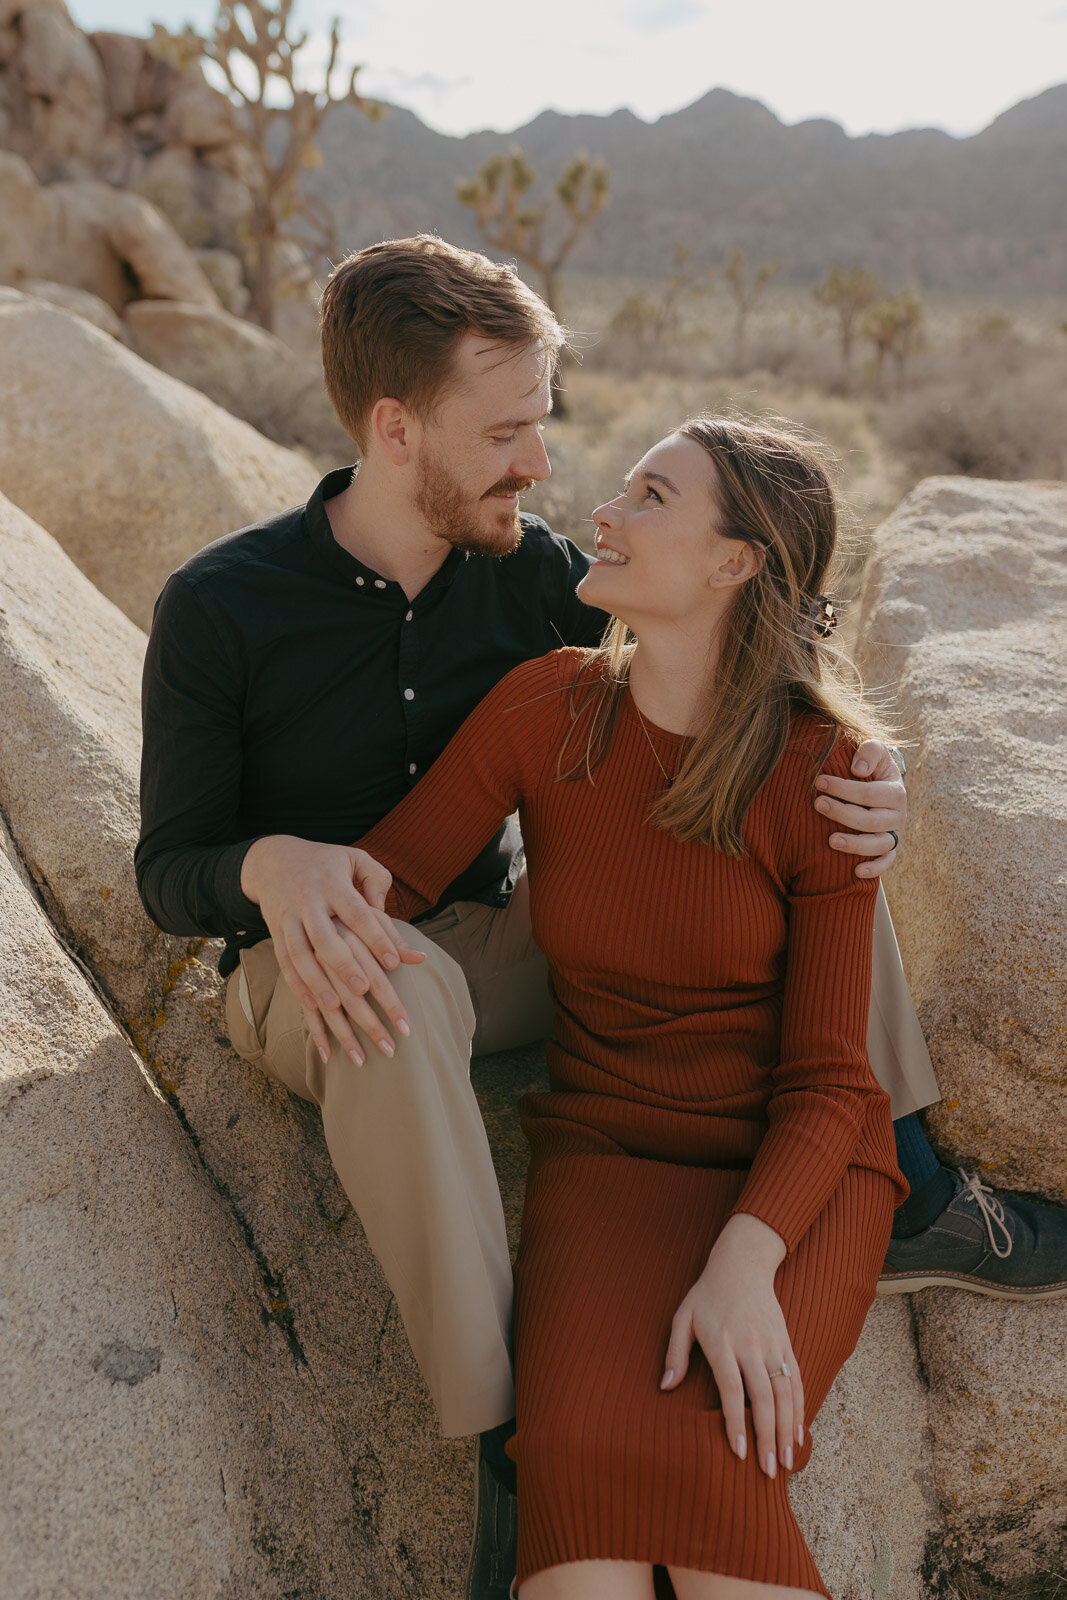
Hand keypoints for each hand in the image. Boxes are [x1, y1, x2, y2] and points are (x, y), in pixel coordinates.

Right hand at [240, 835, 424, 1065]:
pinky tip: (312, 1008)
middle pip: (325, 938)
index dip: (376, 937)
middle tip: (365, 990)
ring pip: (300, 956)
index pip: (357, 913)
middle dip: (344, 965)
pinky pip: (284, 965)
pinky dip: (297, 988)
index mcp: (333, 884)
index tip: (395, 963)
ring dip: (316, 984)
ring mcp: (288, 920)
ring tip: (336, 1009)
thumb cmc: (327, 863)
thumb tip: (387, 909)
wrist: (272, 859)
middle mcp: (308, 902)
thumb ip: (378, 883)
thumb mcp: (355, 860)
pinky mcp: (276, 935)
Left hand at [660, 1214, 802, 1478]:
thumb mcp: (682, 1317)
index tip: (739, 1452)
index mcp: (722, 1341)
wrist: (742, 1264)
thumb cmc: (707, 1294)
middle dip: (766, 1437)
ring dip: (786, 1430)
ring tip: (785, 1462)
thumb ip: (675, 1353)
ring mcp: (772, 1344)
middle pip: (762, 1398)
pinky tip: (798, 1434)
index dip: (735, 1422)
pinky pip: (795, 1380)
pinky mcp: (786, 1343)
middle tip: (767, 1471)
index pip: (731, 1389)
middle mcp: (750, 1345)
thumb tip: (665, 1388)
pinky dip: (799, 1409)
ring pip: (784, 1393)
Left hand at [815, 739, 905, 878]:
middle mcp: (899, 815)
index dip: (843, 788)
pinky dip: (874, 869)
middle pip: (870, 820)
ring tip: (830, 840)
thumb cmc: (872, 767)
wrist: (883, 785)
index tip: (819, 781)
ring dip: (854, 844)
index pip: (869, 793)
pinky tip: (855, 872)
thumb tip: (858, 769)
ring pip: (878, 845)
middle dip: (842, 812)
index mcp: (896, 791)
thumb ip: (870, 751)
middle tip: (817, 804)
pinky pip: (886, 863)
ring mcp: (895, 834)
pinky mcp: (890, 849)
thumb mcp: (876, 751)